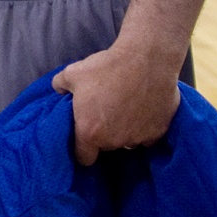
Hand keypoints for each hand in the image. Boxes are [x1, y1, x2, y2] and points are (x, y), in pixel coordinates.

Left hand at [52, 44, 183, 165]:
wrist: (146, 59)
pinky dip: (145, 127)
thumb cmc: (106, 67)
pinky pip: (148, 136)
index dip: (83, 148)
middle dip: (104, 135)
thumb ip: (60, 85)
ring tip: (125, 109)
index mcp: (90, 133)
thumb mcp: (72, 73)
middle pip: (106, 147)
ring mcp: (138, 138)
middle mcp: (114, 141)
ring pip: (127, 141)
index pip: (84, 157)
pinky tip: (143, 110)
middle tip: (105, 113)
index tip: (85, 137)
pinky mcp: (158, 132)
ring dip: (125, 131)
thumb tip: (58, 89)